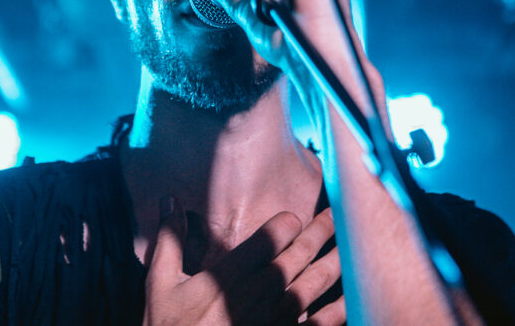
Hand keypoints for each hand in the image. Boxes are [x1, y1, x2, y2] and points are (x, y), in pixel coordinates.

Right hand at [144, 197, 344, 324]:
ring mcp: (274, 320)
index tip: (295, 217)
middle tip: (337, 214)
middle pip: (296, 255)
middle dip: (319, 231)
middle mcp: (257, 294)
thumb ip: (169, 241)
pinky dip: (339, 309)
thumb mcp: (160, 285)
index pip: (269, 238)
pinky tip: (354, 296)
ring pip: (314, 283)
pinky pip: (319, 323)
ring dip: (335, 261)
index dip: (286, 223)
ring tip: (353, 243)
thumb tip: (170, 201)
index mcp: (229, 276)